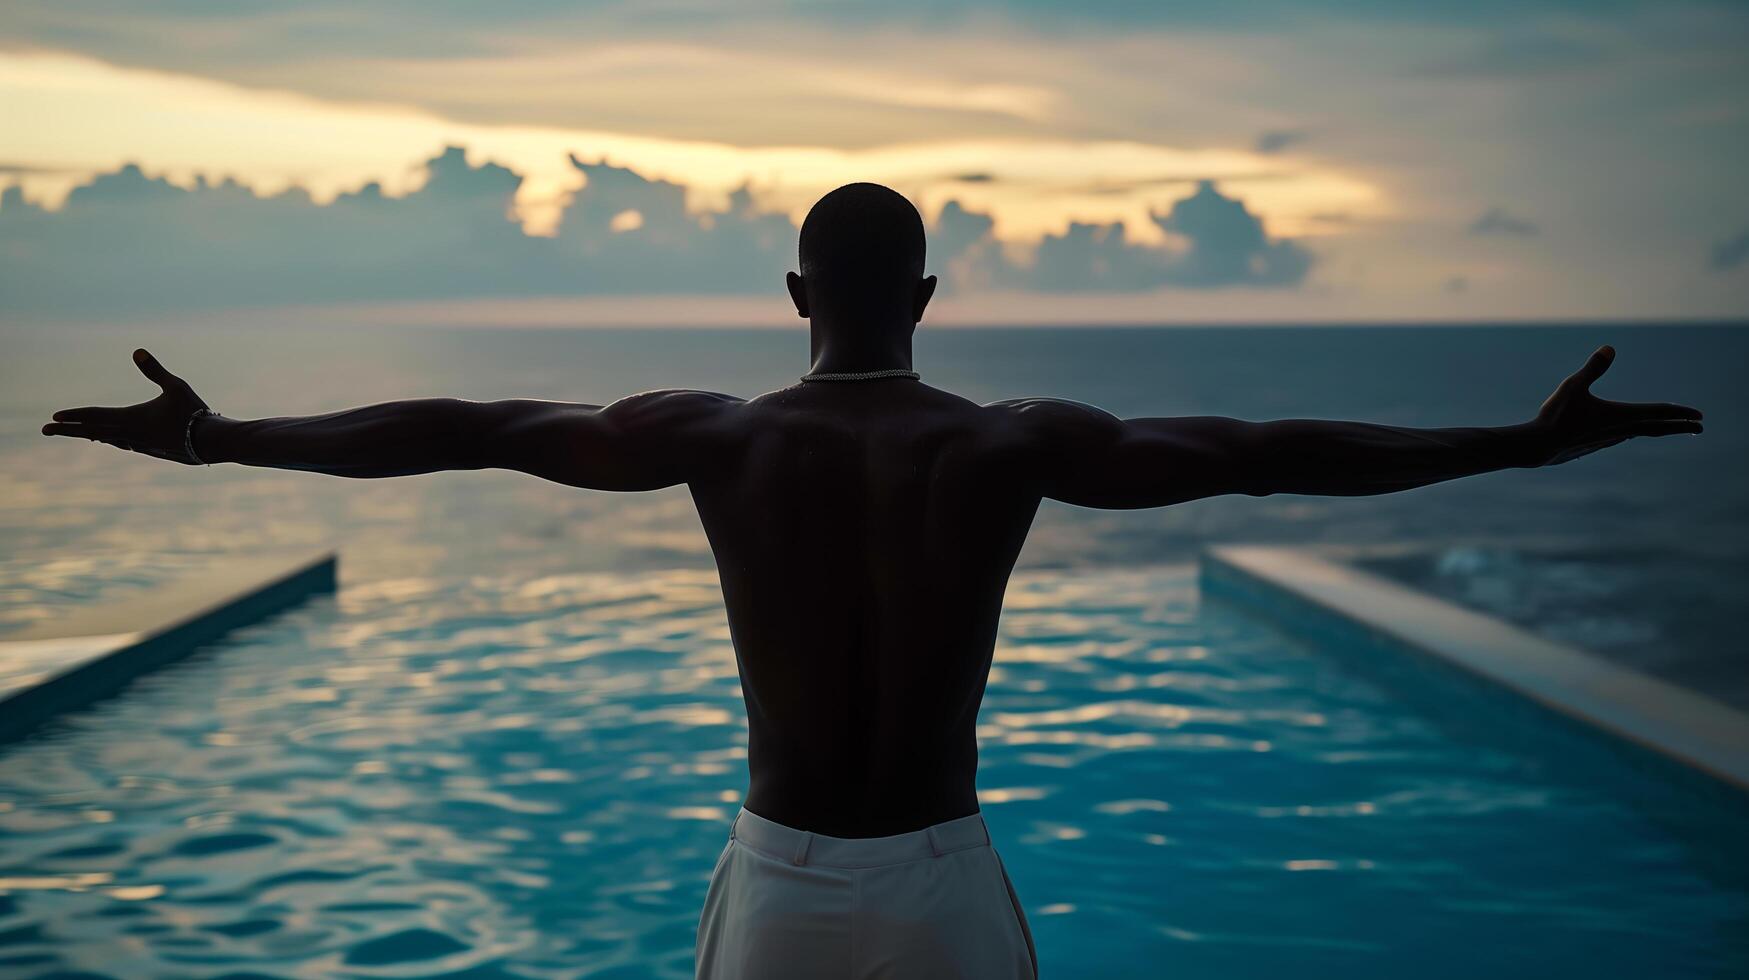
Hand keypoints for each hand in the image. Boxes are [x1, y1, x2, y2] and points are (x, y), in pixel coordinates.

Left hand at [42, 349, 212, 463]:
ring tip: (78, 431)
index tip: (53, 418)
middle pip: (91, 431)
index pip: (94, 416)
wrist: (212, 443)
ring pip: (107, 439)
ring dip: (89, 434)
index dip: (72, 415)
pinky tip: (112, 439)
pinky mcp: (151, 450)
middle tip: (45, 431)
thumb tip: (137, 351)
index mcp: (131, 419)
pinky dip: (110, 439)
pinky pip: (123, 444)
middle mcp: (130, 435)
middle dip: (67, 430)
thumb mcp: (175, 386)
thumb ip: (155, 370)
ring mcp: (140, 445)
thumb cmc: (194, 413)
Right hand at [1526, 345, 1701, 465]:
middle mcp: (1619, 430)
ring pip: (1640, 433)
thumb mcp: (1572, 386)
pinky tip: (1626, 433)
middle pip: (1656, 428)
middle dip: (1679, 427)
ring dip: (1658, 430)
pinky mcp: (1595, 445)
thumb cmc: (1555, 416)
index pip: (1658, 413)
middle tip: (1699, 428)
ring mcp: (1608, 440)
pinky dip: (1633, 433)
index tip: (1699, 417)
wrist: (1538, 447)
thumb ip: (1593, 368)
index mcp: (1620, 415)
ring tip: (1666, 428)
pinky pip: (1621, 437)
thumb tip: (1609, 348)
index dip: (1680, 413)